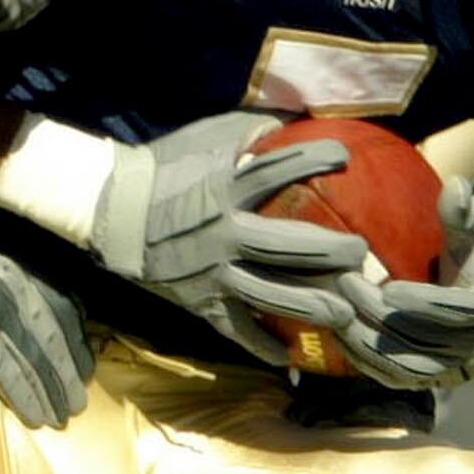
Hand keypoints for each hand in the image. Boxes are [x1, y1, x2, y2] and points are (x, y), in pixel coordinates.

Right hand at [85, 111, 371, 360]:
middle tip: (362, 252)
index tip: (345, 157)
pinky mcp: (200, 300)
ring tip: (344, 312)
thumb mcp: (205, 137)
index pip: (276, 170)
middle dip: (329, 251)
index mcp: (224, 188)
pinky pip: (234, 329)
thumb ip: (252, 126)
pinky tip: (289, 357)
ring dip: (308, 305)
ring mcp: (211, 271)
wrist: (111, 210)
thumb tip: (299, 116)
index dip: (313, 159)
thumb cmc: (163, 167)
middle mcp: (223, 232)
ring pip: (267, 294)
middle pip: (285, 245)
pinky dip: (260, 345)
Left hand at [286, 179, 473, 387]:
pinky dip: (362, 358)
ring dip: (365, 340)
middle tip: (344, 282)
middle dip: (380, 315)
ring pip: (406, 366)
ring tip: (334, 306)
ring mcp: (454, 365)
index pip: (464, 311)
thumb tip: (456, 187)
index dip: (427, 303)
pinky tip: (336, 329)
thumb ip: (467, 210)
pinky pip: (392, 376)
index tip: (389, 288)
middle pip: (426, 341)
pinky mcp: (428, 375)